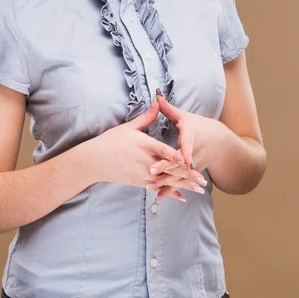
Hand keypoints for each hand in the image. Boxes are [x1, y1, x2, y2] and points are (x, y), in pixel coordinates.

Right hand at [89, 97, 207, 202]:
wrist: (94, 161)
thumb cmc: (110, 141)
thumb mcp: (128, 127)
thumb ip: (147, 117)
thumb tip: (157, 102)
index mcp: (144, 145)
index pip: (164, 152)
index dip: (178, 157)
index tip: (191, 161)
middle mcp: (145, 161)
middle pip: (169, 170)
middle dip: (188, 176)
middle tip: (203, 181)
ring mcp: (142, 174)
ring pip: (166, 181)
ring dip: (183, 185)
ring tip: (198, 189)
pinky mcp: (138, 182)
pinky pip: (158, 188)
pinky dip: (170, 191)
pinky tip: (181, 196)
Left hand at [147, 90, 223, 199]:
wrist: (220, 144)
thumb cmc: (200, 126)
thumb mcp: (186, 117)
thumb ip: (169, 109)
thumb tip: (156, 96)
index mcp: (193, 135)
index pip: (187, 143)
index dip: (183, 152)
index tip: (179, 159)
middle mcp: (195, 152)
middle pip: (180, 162)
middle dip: (167, 168)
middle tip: (151, 170)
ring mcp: (195, 165)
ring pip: (180, 175)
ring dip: (166, 181)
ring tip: (150, 184)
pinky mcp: (192, 173)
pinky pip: (181, 182)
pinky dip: (171, 189)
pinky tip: (159, 196)